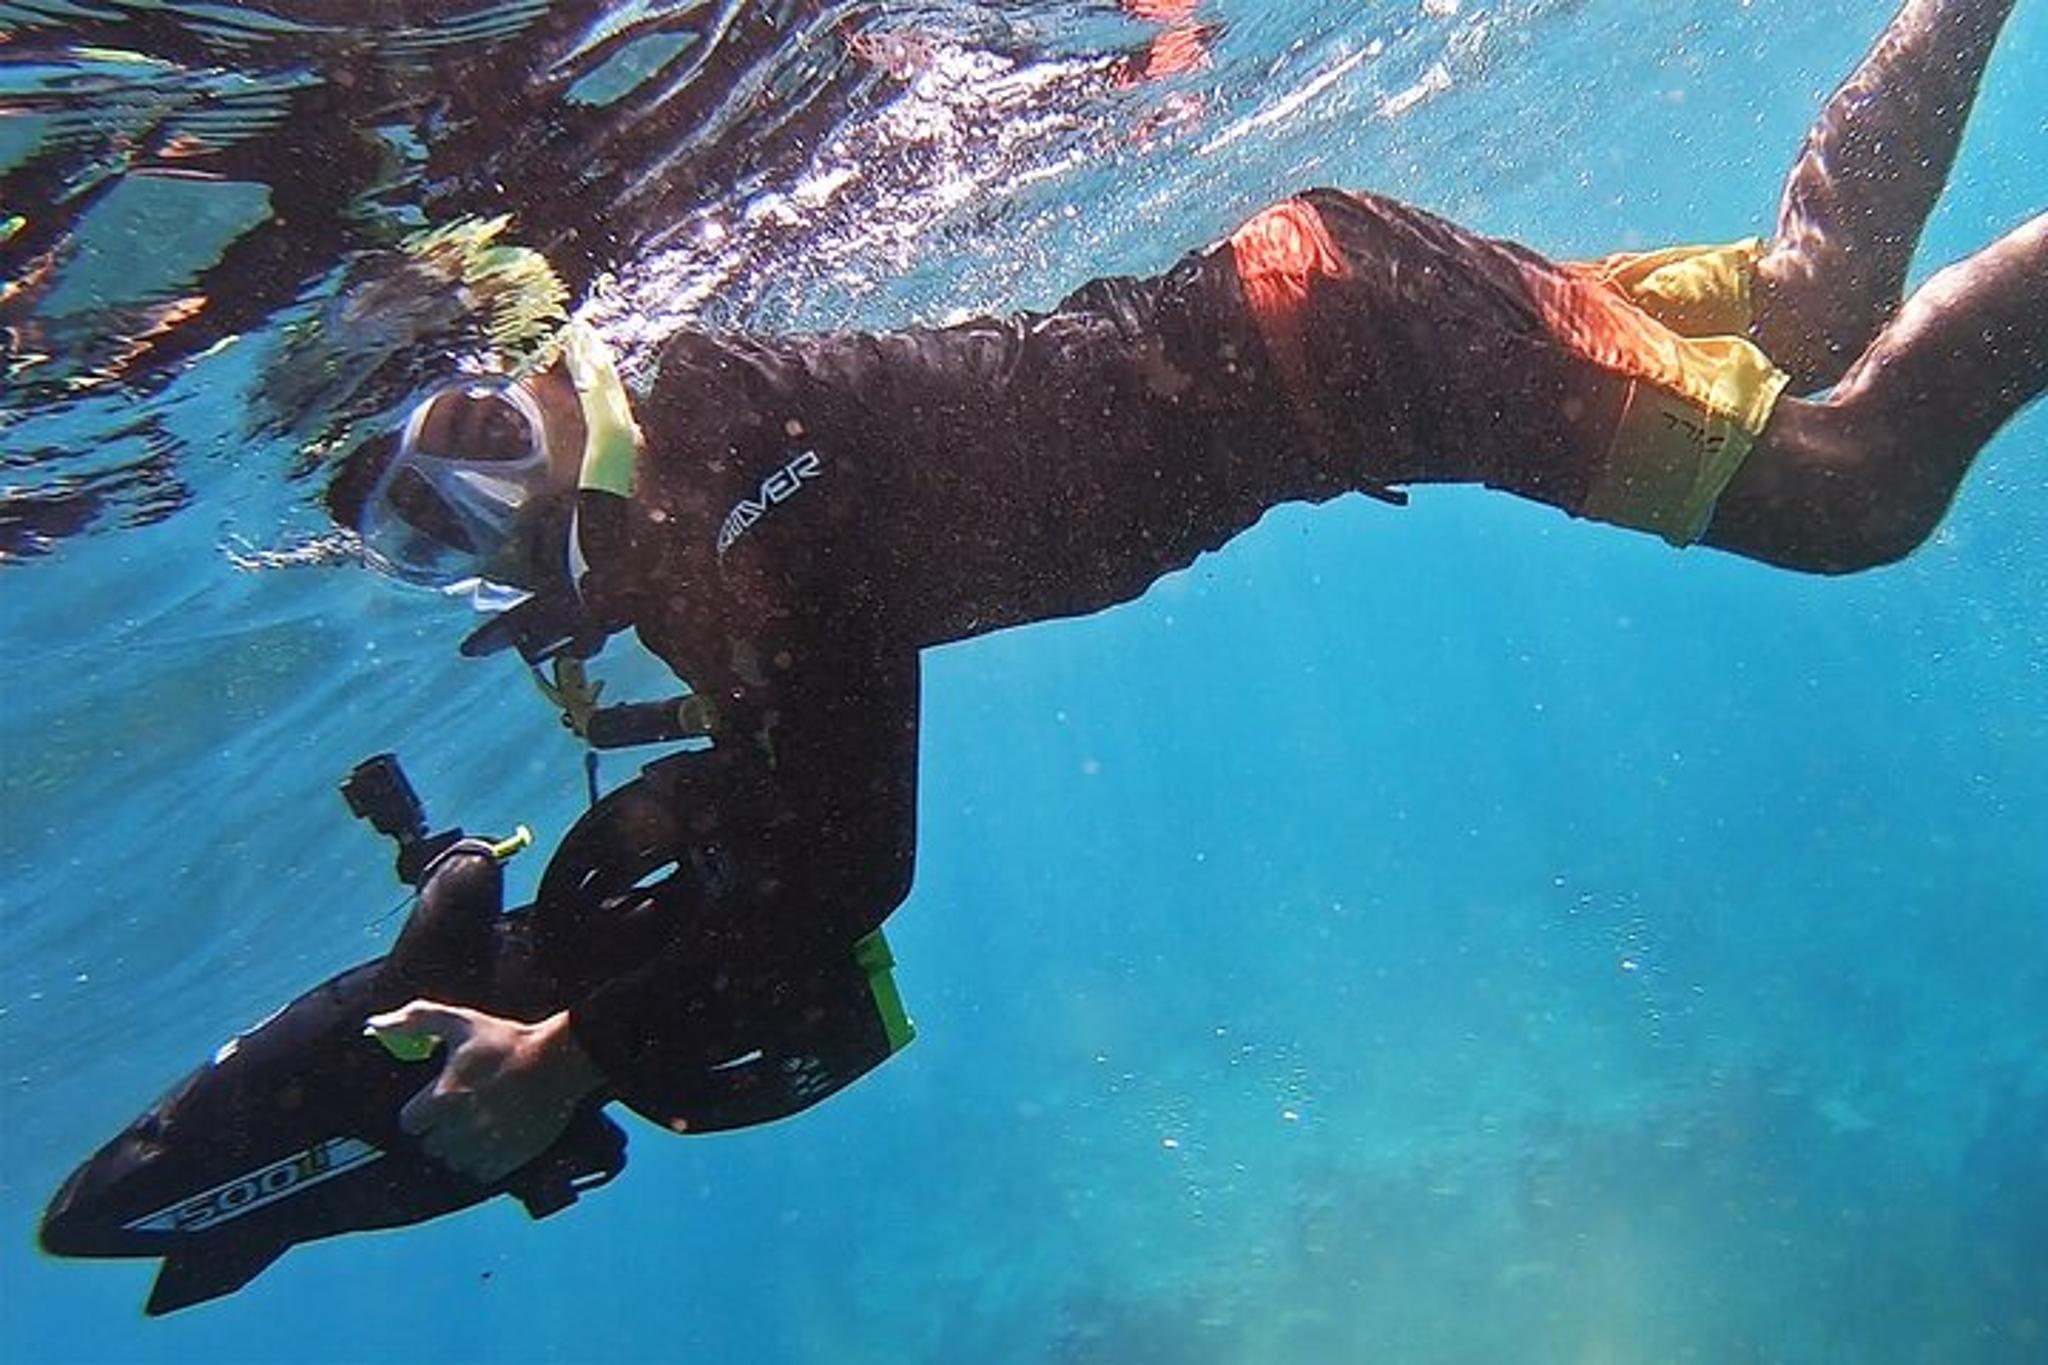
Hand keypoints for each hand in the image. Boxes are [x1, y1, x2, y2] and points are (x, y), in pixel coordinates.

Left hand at [364, 1002, 604, 1183]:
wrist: (561, 1060)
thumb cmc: (508, 1041)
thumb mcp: (460, 1021)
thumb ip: (414, 1021)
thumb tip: (374, 1025)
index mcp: (444, 1097)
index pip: (410, 1123)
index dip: (422, 1111)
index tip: (437, 1100)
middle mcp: (461, 1127)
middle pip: (431, 1145)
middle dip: (440, 1130)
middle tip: (460, 1110)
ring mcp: (487, 1145)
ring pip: (455, 1162)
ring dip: (461, 1147)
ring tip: (477, 1126)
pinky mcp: (510, 1158)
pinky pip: (481, 1173)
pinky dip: (484, 1161)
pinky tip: (494, 1139)